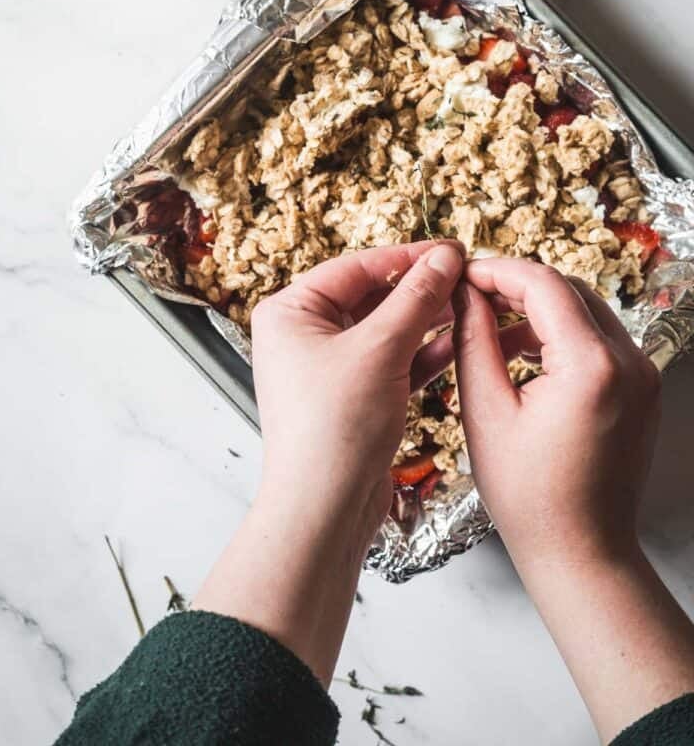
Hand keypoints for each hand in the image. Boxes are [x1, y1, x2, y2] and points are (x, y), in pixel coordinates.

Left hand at [194, 240, 463, 683]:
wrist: (323, 510)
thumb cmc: (332, 429)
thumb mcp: (379, 350)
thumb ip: (415, 299)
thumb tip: (444, 257)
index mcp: (290, 313)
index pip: (356, 268)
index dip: (407, 257)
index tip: (450, 250)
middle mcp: (303, 337)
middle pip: (371, 297)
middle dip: (420, 289)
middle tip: (465, 275)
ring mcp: (329, 369)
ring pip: (386, 331)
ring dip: (427, 319)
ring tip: (470, 303)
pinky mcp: (354, 399)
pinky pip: (392, 363)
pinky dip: (423, 353)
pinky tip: (459, 341)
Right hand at [455, 258, 660, 566]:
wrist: (582, 552)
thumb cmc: (530, 497)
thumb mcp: (486, 412)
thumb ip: (474, 341)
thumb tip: (465, 295)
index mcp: (592, 366)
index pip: (544, 284)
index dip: (497, 271)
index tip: (463, 274)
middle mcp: (630, 362)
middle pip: (569, 290)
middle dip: (517, 286)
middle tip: (471, 296)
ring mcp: (642, 376)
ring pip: (585, 311)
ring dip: (537, 311)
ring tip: (489, 331)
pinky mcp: (642, 390)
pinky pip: (599, 341)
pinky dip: (560, 336)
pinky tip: (523, 356)